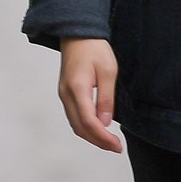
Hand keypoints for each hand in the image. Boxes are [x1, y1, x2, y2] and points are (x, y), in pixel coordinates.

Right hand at [58, 37, 121, 152]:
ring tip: (109, 141)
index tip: (117, 145)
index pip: (89, 122)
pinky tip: (98, 128)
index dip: (103, 138)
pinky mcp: (65, 93)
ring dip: (91, 136)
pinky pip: (73, 116)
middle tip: (116, 147)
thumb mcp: (108, 71)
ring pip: (75, 124)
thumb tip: (105, 123)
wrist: (77, 33)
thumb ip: (106, 99)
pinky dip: (85, 127)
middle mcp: (66, 94)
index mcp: (77, 89)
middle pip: (79, 128)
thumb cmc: (94, 48)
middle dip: (98, 141)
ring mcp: (63, 94)